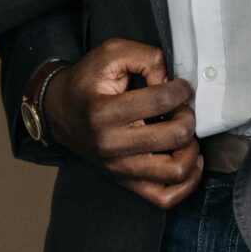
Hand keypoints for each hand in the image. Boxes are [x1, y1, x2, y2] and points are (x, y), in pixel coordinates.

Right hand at [40, 39, 201, 207]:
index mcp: (103, 112)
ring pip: (176, 171)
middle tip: (181, 108)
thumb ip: (145, 57)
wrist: (59, 112)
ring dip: (191, 149)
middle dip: (188, 116)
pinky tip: (188, 160)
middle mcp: (110, 145)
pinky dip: (186, 183)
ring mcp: (118, 169)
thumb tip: (173, 81)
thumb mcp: (109, 54)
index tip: (178, 86)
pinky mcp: (124, 182)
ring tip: (183, 133)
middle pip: (175, 136)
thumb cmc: (86, 83)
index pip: (161, 101)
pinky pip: (165, 197)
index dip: (180, 89)